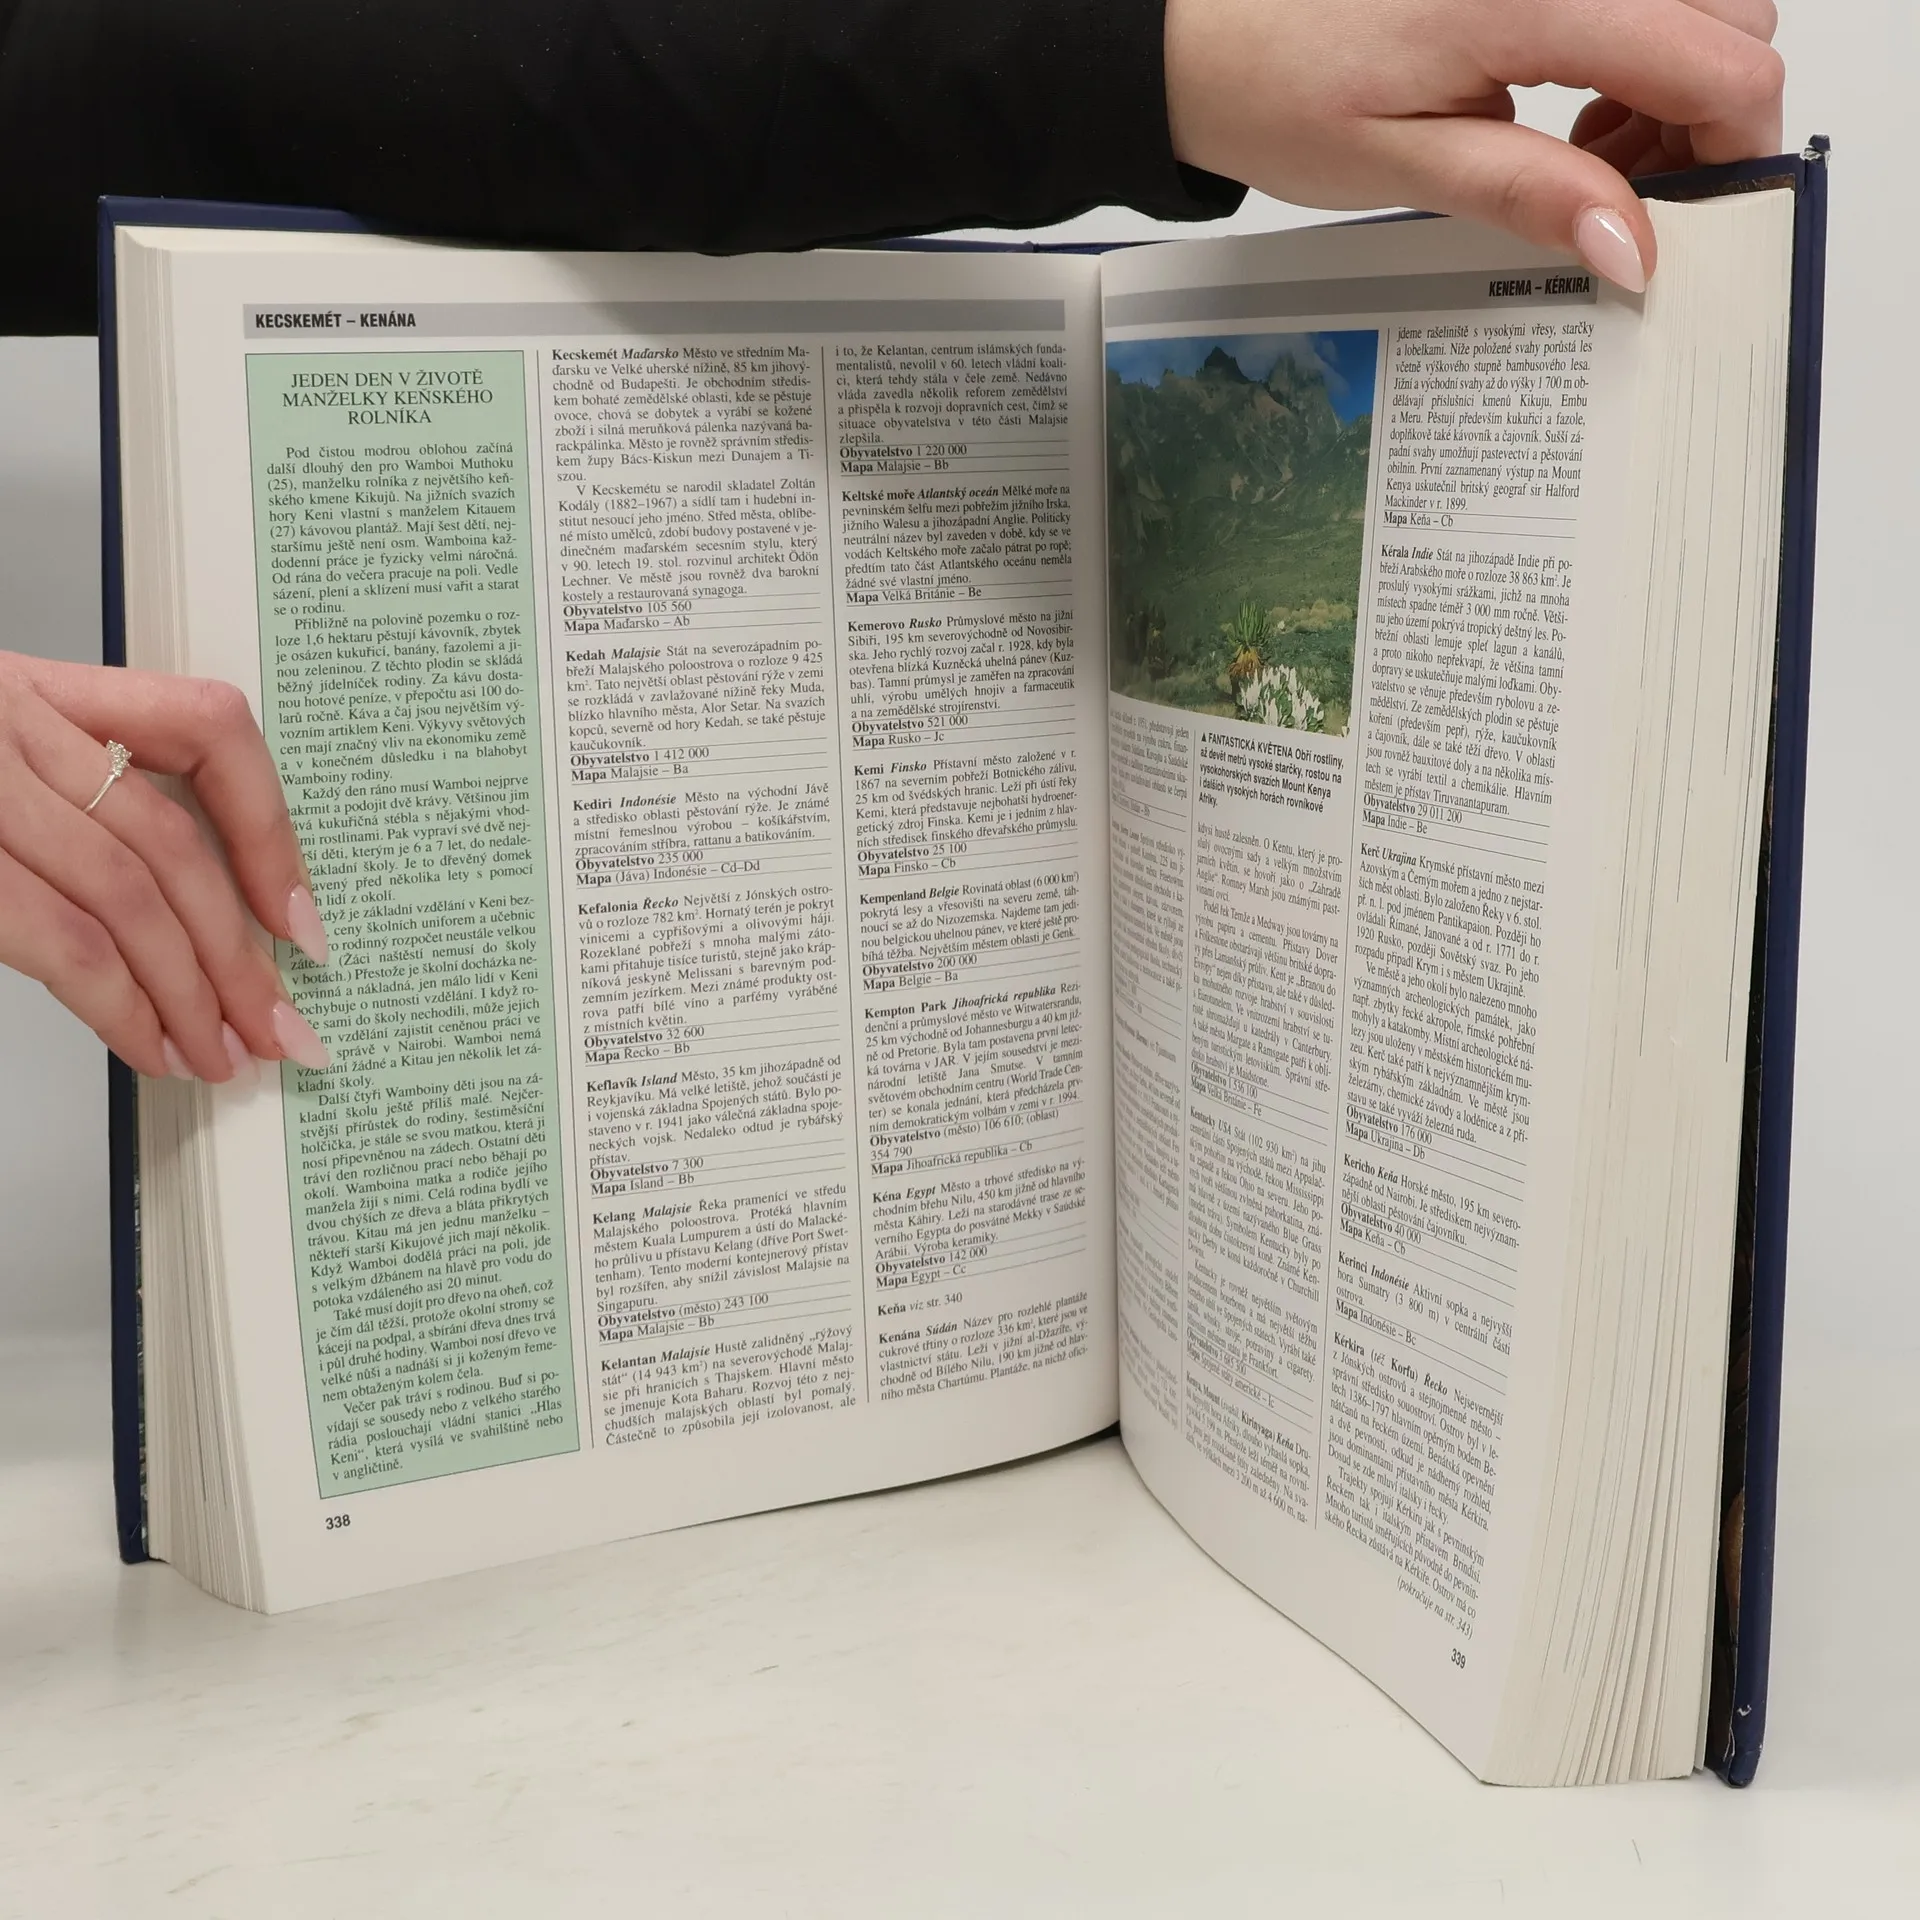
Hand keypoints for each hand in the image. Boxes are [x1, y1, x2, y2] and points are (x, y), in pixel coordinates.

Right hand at [0, 652, 331, 1080]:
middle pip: (175, 840)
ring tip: (224, 1054)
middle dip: (244, 949)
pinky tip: (150, 1044)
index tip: (302, 917)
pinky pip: (58, 934)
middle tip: (281, 1025)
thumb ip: (61, 804)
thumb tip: (174, 919)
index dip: (273, 830)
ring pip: (132, 891)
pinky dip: (119, 1003)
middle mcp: (2, 719)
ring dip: (195, 990)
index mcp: (25, 686)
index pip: (204, 728)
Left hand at [1164, 0, 1784, 288]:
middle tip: (1623, 198)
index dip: (1732, 150)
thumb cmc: (1280, 89)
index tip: (1700, 220)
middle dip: (1706, 120)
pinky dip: (1639, 56)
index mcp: (1535, 0)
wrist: (1210, 38)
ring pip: (1703, 4)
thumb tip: (1631, 247)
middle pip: (1732, 23)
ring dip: (1675, 87)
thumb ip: (1528, 196)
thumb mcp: (1401, 167)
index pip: (1719, 63)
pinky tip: (1571, 115)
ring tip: (1586, 158)